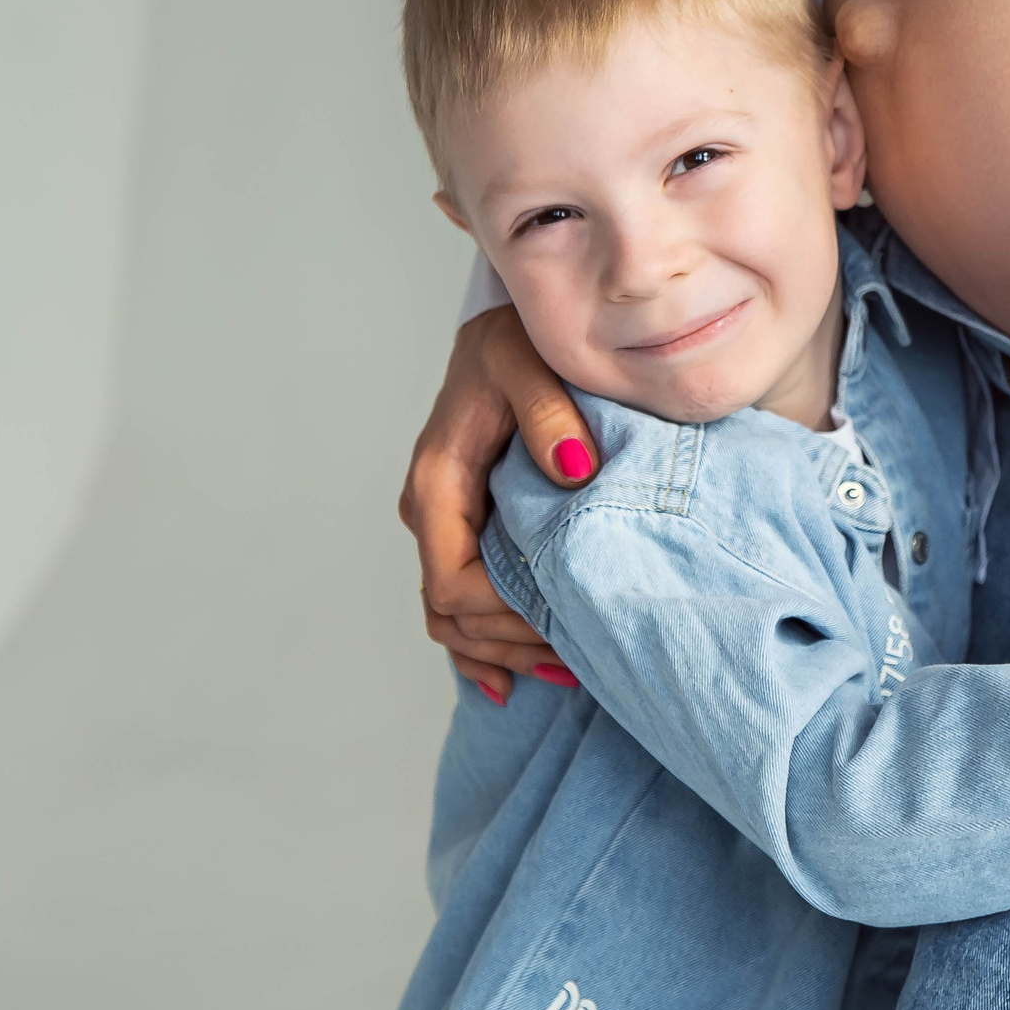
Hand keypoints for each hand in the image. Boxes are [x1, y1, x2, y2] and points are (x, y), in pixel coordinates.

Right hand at [400, 305, 598, 701]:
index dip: (503, 614)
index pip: (452, 581)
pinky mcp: (464, 527)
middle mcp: (430, 511)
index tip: (561, 615)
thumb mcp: (529, 362)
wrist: (507, 329)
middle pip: (451, 612)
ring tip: (566, 672)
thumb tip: (573, 470)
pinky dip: (485, 644)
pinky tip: (515, 680)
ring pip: (454, 616)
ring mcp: (444, 524)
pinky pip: (461, 601)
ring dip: (502, 651)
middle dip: (510, 642)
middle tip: (579, 657)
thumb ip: (548, 413)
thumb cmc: (516, 341)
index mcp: (437, 482)